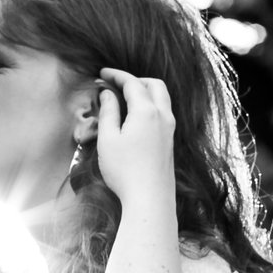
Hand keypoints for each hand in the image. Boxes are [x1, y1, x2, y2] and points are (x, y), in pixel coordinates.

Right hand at [90, 68, 175, 207]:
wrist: (150, 198)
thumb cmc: (125, 171)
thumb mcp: (108, 139)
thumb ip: (108, 112)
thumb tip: (107, 94)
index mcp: (146, 111)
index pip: (132, 83)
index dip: (116, 75)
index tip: (102, 73)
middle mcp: (163, 116)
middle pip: (154, 84)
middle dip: (135, 79)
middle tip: (116, 84)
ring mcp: (170, 128)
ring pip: (162, 98)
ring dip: (145, 91)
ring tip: (125, 98)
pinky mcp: (170, 141)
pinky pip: (163, 112)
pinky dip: (151, 104)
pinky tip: (136, 117)